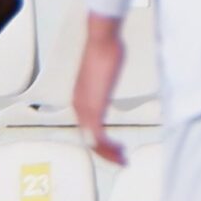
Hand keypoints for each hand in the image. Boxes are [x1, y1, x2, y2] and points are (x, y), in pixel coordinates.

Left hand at [72, 15, 128, 165]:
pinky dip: (108, 147)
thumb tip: (108, 75)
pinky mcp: (94, 107)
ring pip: (93, 141)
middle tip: (121, 160)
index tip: (115, 148)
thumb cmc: (105, 49)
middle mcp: (78, 105)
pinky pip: (98, 136)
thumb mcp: (103, 71)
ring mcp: (84, 107)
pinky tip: (120, 150)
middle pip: (88, 139)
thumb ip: (103, 80)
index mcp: (79, 99)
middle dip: (105, 153)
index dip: (100, 143)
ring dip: (108, 153)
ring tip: (123, 159)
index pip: (86, 129)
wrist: (102, 40)